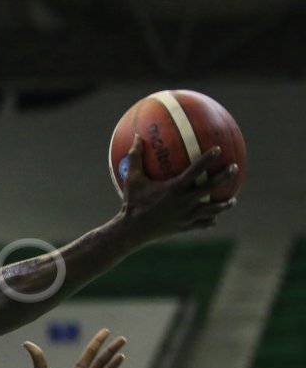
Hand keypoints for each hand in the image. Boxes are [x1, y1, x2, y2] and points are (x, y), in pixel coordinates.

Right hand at [120, 136, 237, 238]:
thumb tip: (137, 137)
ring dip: (224, 205)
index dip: (207, 159)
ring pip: (213, 210)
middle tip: (235, 167)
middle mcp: (184, 201)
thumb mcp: (132, 179)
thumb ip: (135, 157)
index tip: (218, 149)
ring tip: (232, 200)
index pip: (195, 170)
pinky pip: (203, 224)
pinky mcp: (186, 227)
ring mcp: (187, 216)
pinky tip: (213, 218)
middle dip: (225, 177)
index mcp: (174, 188)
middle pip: (211, 188)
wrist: (133, 230)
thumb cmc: (132, 202)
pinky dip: (210, 220)